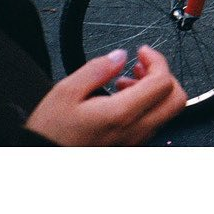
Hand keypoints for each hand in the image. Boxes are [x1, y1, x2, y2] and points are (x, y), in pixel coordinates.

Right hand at [24, 46, 186, 145]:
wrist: (37, 162)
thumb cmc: (48, 133)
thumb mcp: (66, 92)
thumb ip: (98, 69)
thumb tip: (120, 56)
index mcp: (121, 114)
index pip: (163, 82)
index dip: (157, 60)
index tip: (142, 52)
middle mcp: (134, 132)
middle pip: (176, 99)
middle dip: (164, 75)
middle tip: (142, 65)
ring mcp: (134, 143)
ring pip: (166, 112)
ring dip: (154, 91)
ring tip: (126, 81)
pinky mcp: (129, 148)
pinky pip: (152, 124)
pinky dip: (146, 106)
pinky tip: (121, 98)